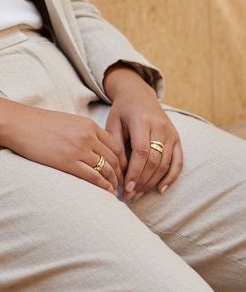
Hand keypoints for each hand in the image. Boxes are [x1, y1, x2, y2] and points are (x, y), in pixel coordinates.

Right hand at [5, 105, 126, 194]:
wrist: (19, 124)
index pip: (115, 146)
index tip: (122, 171)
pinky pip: (93, 177)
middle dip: (120, 174)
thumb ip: (83, 132)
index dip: (123, 161)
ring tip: (114, 191)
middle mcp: (88, 136)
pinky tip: (106, 192)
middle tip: (121, 184)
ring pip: (106, 169)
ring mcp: (79, 149)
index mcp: (89, 125)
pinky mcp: (68, 162)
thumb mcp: (67, 122)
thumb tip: (93, 147)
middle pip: (114, 159)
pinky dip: (103, 186)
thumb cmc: (39, 124)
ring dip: (113, 182)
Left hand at [103, 66, 181, 199]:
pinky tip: (160, 189)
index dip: (134, 172)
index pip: (141, 151)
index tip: (126, 187)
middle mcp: (160, 127)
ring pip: (165, 163)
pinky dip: (170, 177)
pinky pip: (178, 161)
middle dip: (141, 181)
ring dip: (152, 182)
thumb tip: (119, 172)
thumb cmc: (122, 112)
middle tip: (129, 196)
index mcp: (142, 121)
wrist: (139, 95)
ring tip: (138, 194)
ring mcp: (171, 133)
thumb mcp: (113, 123)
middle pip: (154, 160)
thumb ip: (116, 146)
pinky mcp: (177, 138)